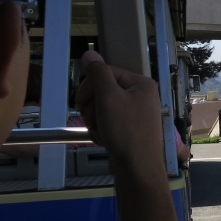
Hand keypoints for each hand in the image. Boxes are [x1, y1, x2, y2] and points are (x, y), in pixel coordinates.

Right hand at [75, 51, 164, 180]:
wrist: (136, 166)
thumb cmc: (125, 129)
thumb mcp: (108, 97)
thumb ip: (98, 73)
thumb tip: (90, 53)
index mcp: (141, 83)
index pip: (106, 73)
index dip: (89, 86)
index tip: (79, 100)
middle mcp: (142, 95)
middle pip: (104, 90)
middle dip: (92, 105)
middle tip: (90, 117)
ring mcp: (137, 113)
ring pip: (103, 107)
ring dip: (95, 118)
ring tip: (99, 130)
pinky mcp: (131, 128)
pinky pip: (109, 122)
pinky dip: (102, 129)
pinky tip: (103, 138)